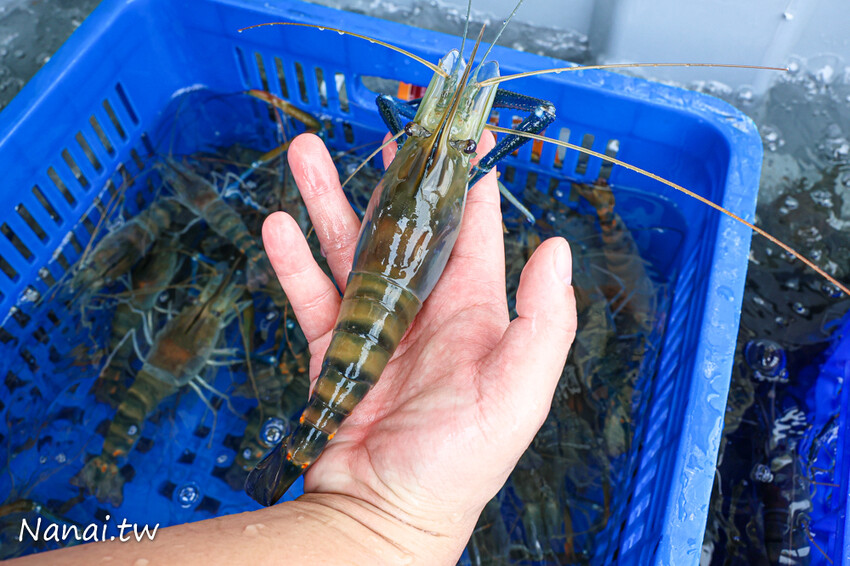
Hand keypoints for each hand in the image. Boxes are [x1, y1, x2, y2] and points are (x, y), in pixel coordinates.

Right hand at [262, 132, 576, 561]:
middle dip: (391, 180)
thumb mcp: (518, 393)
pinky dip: (294, 261)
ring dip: (328, 202)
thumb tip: (554, 247)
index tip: (461, 138)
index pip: (474, 232)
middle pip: (405, 228)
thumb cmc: (459, 464)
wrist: (386, 517)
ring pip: (351, 249)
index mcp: (475, 312)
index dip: (468, 184)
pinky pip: (313, 294)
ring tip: (304, 154)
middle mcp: (427, 310)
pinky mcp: (335, 348)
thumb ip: (543, 320)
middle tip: (379, 132)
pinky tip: (279, 227)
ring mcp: (378, 326)